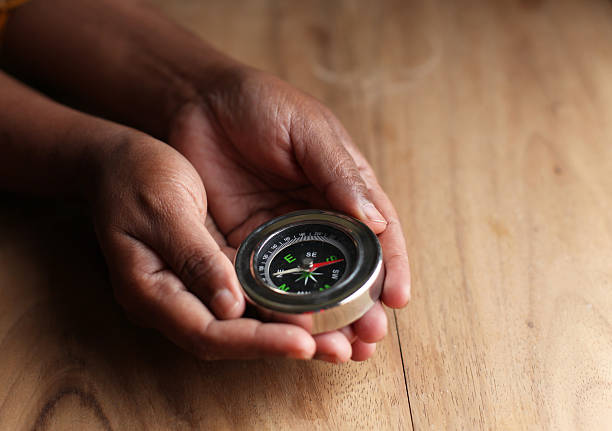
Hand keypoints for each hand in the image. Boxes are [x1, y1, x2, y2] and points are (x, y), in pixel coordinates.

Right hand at [91, 133, 318, 359]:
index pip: (207, 333)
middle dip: (284, 345)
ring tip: (340, 336)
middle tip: (339, 349)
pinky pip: (248, 296)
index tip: (303, 342)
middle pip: (232, 338)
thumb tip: (230, 307)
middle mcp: (172, 300)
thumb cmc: (134, 177)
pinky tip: (316, 304)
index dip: (257, 342)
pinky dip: (280, 304)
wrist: (120, 160)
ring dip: (290, 330)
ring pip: (245, 322)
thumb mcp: (163, 208)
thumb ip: (193, 257)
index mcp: (149, 290)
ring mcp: (192, 288)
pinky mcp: (210, 271)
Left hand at [169, 67, 410, 361]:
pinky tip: (290, 333)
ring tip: (340, 350)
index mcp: (342, 189)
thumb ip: (339, 173)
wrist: (196, 103)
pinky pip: (261, 283)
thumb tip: (377, 221)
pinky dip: (276, 310)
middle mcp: (316, 219)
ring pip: (308, 287)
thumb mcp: (308, 130)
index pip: (377, 234)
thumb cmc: (260, 105)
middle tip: (368, 338)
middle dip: (361, 306)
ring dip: (325, 319)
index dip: (391, 267)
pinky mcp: (243, 246)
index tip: (397, 299)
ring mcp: (280, 237)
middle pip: (346, 271)